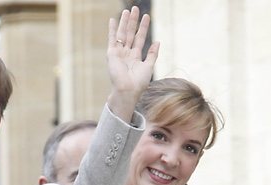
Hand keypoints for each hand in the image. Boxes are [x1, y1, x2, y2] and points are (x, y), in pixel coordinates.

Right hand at [106, 6, 159, 120]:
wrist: (128, 90)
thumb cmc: (139, 82)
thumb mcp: (149, 66)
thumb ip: (152, 54)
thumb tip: (157, 42)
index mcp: (135, 56)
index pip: (140, 38)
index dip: (143, 27)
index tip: (147, 16)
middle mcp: (126, 53)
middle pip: (131, 33)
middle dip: (133, 21)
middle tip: (136, 8)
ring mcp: (119, 53)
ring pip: (123, 34)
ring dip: (125, 22)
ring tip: (128, 11)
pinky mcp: (112, 53)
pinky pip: (112, 39)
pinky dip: (112, 30)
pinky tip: (113, 20)